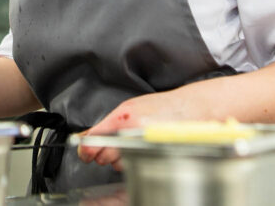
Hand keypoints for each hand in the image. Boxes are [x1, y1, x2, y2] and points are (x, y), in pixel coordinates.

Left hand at [78, 90, 193, 170]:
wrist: (190, 109)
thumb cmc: (162, 107)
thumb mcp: (130, 107)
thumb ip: (108, 123)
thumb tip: (87, 136)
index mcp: (122, 117)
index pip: (94, 139)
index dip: (85, 148)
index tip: (84, 151)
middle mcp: (131, 133)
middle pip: (103, 156)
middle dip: (104, 153)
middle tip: (111, 145)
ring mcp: (142, 146)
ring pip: (117, 164)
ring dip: (119, 159)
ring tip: (133, 144)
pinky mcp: (152, 156)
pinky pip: (133, 166)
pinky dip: (133, 162)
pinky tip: (141, 150)